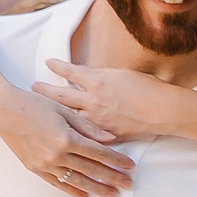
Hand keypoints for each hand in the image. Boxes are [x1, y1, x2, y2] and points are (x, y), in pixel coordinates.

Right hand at [0, 90, 131, 196]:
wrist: (3, 110)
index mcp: (66, 138)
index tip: (130, 166)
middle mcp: (56, 154)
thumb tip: (110, 139)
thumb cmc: (33, 104)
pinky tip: (85, 196)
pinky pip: (57, 184)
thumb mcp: (63, 110)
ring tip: (112, 195)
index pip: (99, 153)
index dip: (117, 160)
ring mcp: (45, 163)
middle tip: (128, 185)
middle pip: (91, 169)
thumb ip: (88, 127)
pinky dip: (72, 191)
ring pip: (77, 180)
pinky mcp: (35, 168)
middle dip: (112, 178)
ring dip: (97, 188)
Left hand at [37, 59, 181, 144]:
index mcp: (98, 81)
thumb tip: (89, 77)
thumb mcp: (122, 74)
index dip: (57, 66)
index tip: (48, 62)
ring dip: (54, 113)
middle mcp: (93, 100)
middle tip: (33, 88)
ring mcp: (96, 119)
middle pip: (61, 95)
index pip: (70, 71)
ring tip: (42, 112)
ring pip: (68, 117)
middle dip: (45, 90)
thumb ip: (102, 77)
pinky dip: (74, 131)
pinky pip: (85, 133)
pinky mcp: (104, 135)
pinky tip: (65, 132)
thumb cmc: (148, 88)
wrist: (164, 110)